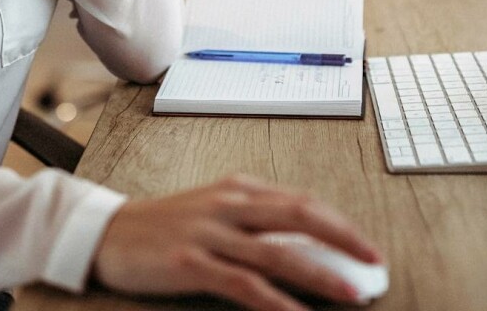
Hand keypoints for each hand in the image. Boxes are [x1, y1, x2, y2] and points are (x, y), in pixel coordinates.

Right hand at [92, 174, 380, 310]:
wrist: (111, 231)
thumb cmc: (169, 223)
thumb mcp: (216, 209)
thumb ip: (256, 220)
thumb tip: (307, 243)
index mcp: (240, 187)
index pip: (303, 201)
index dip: (339, 223)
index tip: (365, 246)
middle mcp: (230, 203)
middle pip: (299, 215)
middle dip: (343, 239)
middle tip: (374, 263)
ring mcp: (210, 232)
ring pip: (277, 252)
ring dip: (319, 274)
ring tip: (350, 293)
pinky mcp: (191, 262)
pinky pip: (242, 284)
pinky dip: (275, 302)